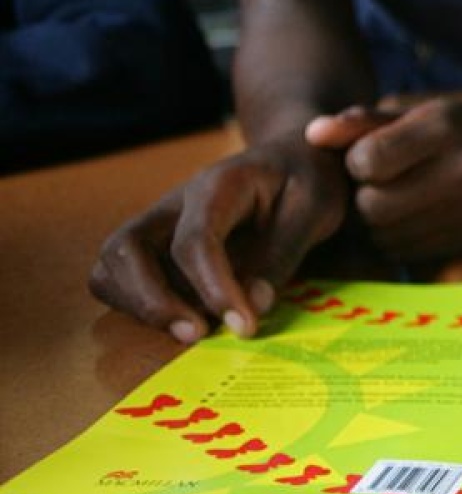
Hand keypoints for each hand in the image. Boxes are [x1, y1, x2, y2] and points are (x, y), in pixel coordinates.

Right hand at [89, 135, 351, 341]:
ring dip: (138, 304)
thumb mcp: (316, 207)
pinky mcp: (157, 244)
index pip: (196, 240)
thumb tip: (254, 305)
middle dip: (153, 300)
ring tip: (191, 330)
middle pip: (127, 247)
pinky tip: (181, 317)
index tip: (243, 326)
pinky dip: (136, 303)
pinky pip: (120, 275)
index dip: (214, 288)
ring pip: (113, 263)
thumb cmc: (308, 179)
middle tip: (197, 334)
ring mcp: (159, 223)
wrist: (293, 158)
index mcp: (218, 185)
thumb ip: (284, 254)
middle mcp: (175, 203)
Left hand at [306, 98, 461, 260]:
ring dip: (374, 222)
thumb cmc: (457, 126)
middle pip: (373, 206)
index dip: (356, 161)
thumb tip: (311, 133)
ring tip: (387, 199)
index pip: (369, 160)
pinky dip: (393, 238)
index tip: (368, 155)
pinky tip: (404, 217)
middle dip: (361, 197)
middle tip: (372, 184)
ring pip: (384, 235)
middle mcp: (461, 169)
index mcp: (444, 128)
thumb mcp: (416, 112)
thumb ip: (361, 123)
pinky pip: (404, 252)